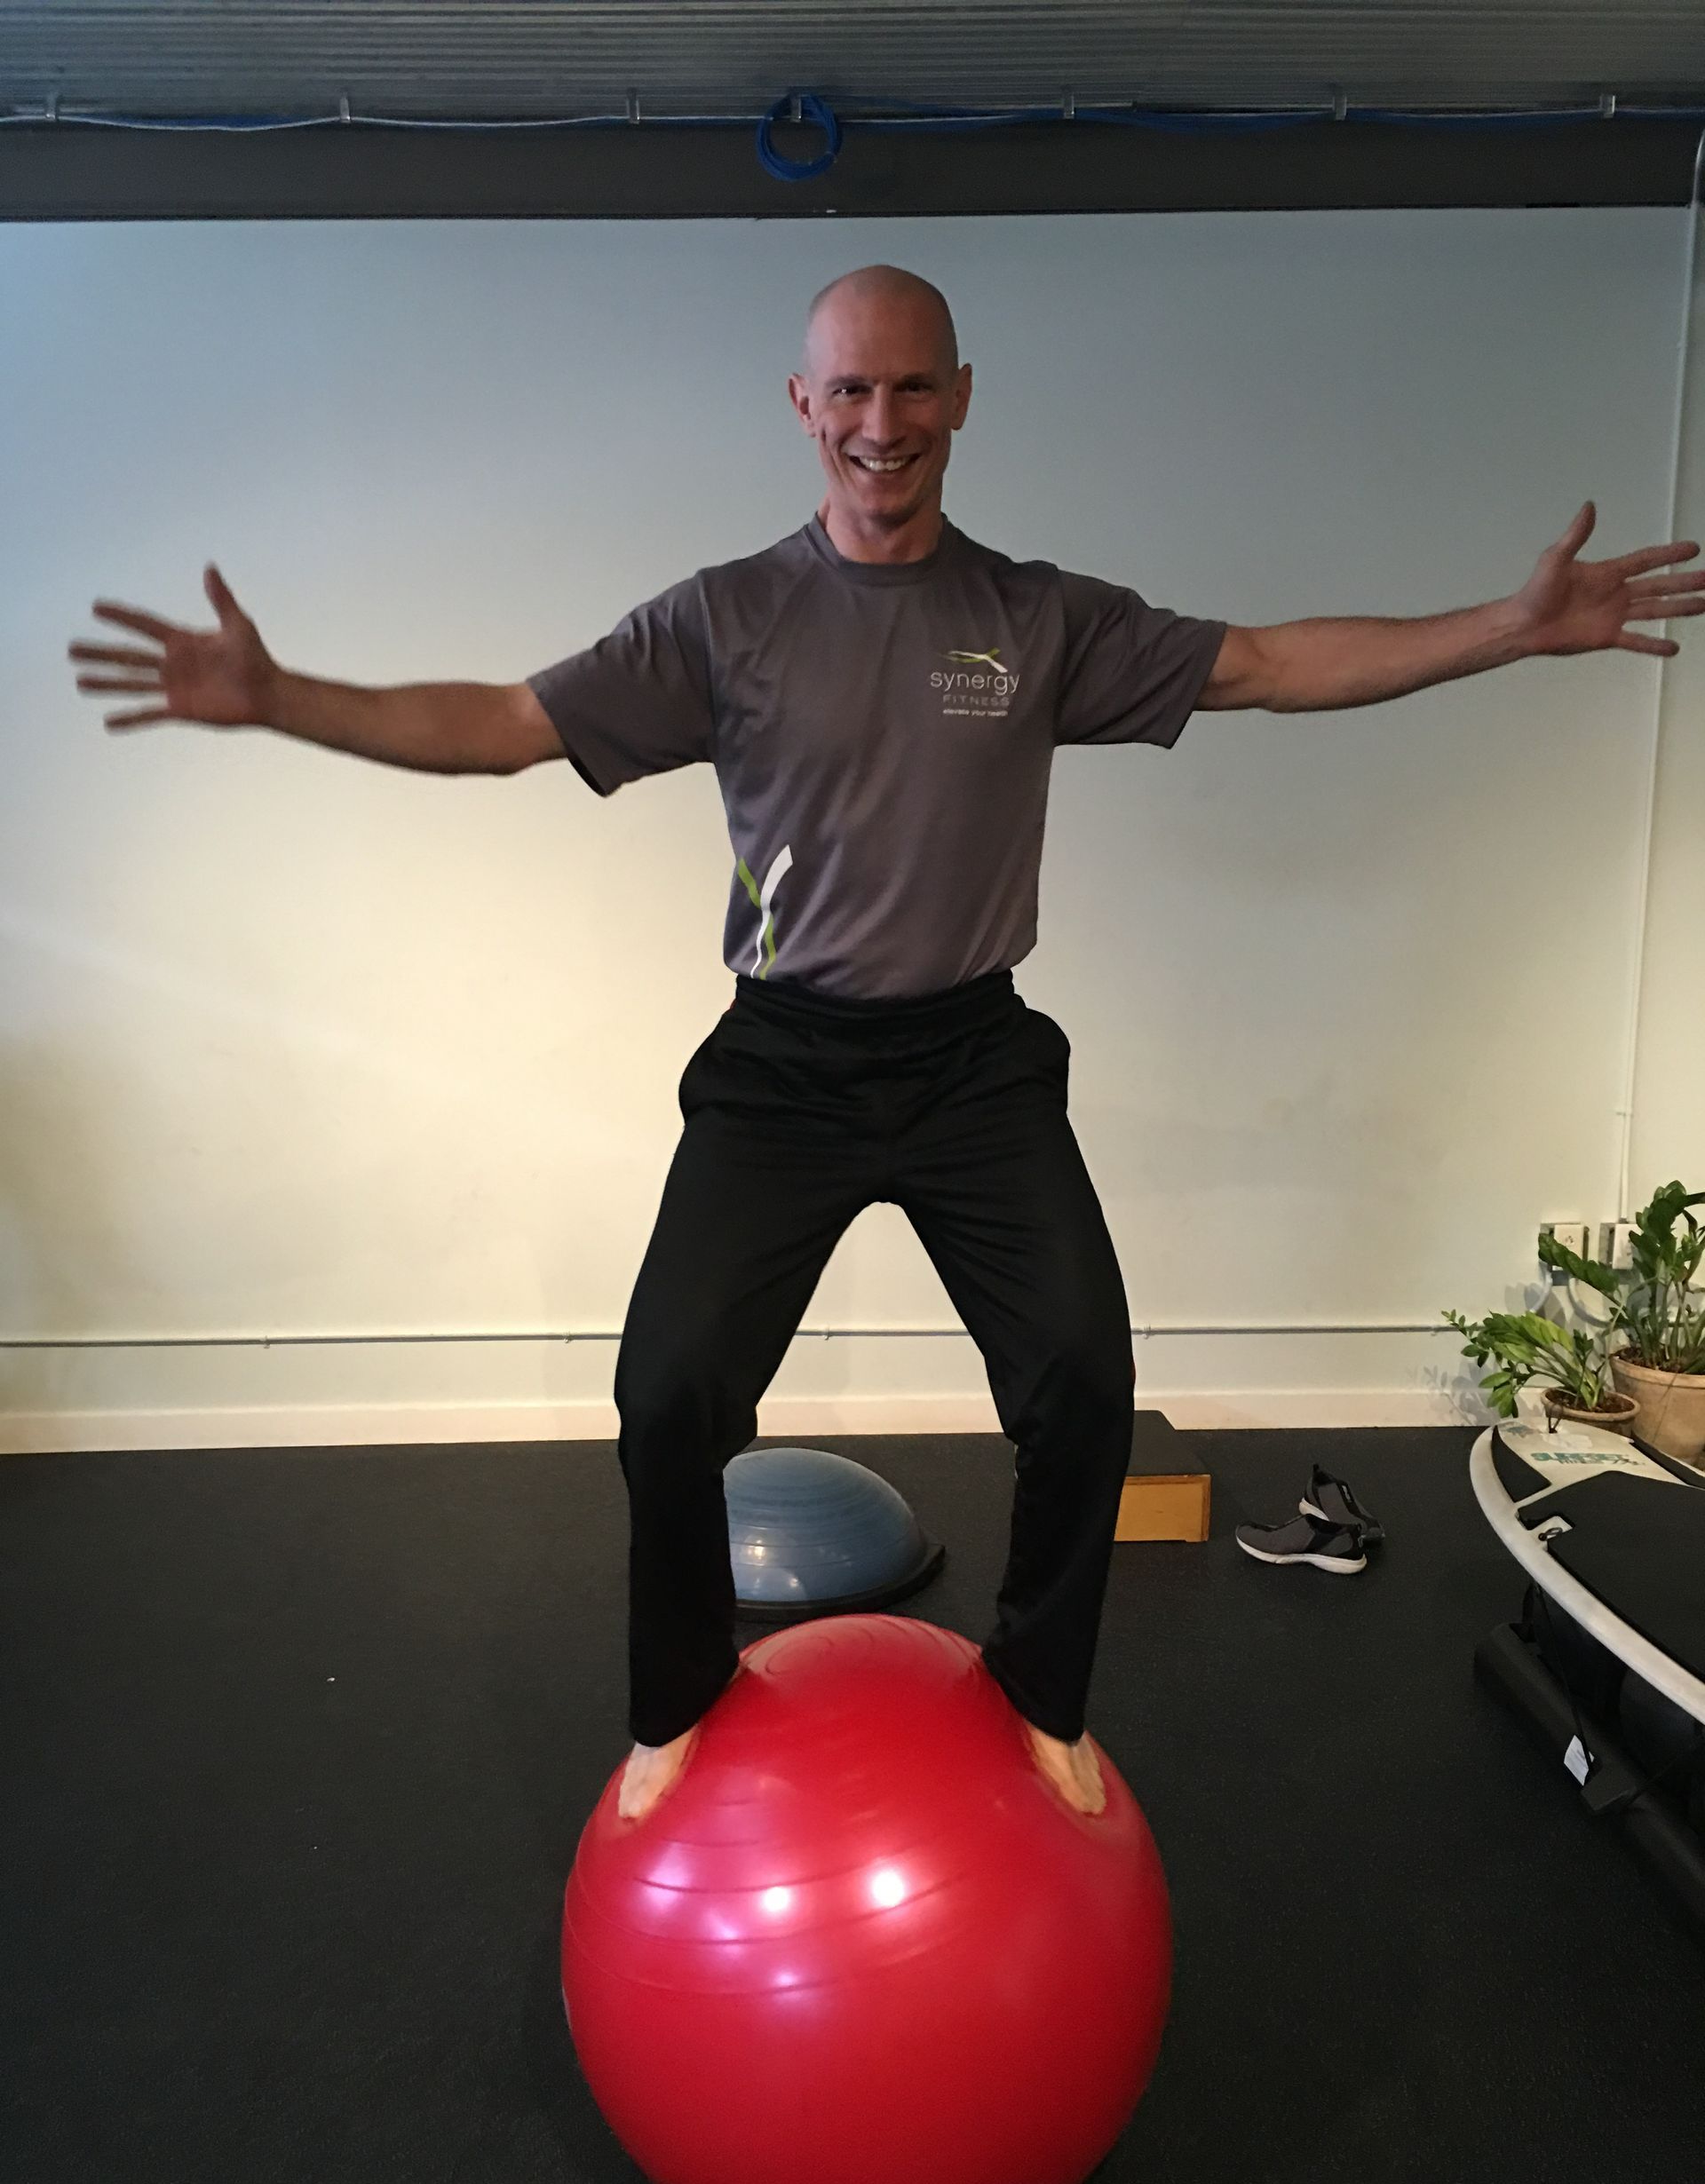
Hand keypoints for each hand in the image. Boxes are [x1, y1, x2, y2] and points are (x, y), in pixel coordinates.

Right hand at [68, 564, 278, 729]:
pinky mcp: (180, 710)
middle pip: (128, 656)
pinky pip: (149, 715)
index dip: (121, 617)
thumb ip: (220, 599)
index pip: (144, 625)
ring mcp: (174, 687)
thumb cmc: (256, 658)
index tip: (95, 607)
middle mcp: (172, 663)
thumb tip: (209, 568)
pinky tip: (108, 723)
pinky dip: (130, 719)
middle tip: (70, 649)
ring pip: (132, 684)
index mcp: (182, 640)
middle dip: (100, 653)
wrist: (268, 694)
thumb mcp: (238, 625)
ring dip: (106, 683)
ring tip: (80, 682)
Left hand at [1512, 502, 1704, 657]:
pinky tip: (1674, 648)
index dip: (1669, 554)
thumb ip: (1576, 535)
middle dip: (1685, 582)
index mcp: (1608, 573)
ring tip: (1704, 605)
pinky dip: (1654, 645)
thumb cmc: (1536, 591)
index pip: (1646, 560)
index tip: (1694, 549)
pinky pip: (1636, 641)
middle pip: (1659, 585)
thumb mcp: (1555, 558)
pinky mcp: (1607, 637)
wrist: (1524, 625)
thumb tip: (1590, 506)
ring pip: (1655, 611)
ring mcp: (1614, 616)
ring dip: (1680, 609)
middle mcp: (1616, 593)